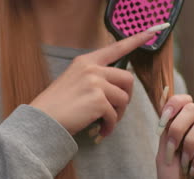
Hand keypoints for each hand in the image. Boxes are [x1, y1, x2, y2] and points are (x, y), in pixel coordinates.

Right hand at [29, 28, 158, 136]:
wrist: (42, 119)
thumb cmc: (56, 104)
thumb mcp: (72, 80)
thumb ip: (92, 77)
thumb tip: (114, 88)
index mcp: (86, 61)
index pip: (115, 48)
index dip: (136, 40)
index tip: (151, 32)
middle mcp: (92, 69)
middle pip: (127, 78)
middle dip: (126, 96)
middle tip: (118, 109)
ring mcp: (95, 84)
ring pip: (123, 98)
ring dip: (118, 114)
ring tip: (107, 122)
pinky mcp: (98, 101)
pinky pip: (115, 115)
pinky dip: (110, 126)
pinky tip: (102, 131)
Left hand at [156, 94, 193, 178]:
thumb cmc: (169, 177)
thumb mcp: (162, 151)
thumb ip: (166, 128)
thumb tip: (165, 96)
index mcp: (180, 126)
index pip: (183, 101)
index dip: (173, 104)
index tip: (162, 121)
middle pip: (193, 108)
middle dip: (177, 127)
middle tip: (170, 148)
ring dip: (188, 143)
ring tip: (183, 162)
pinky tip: (193, 172)